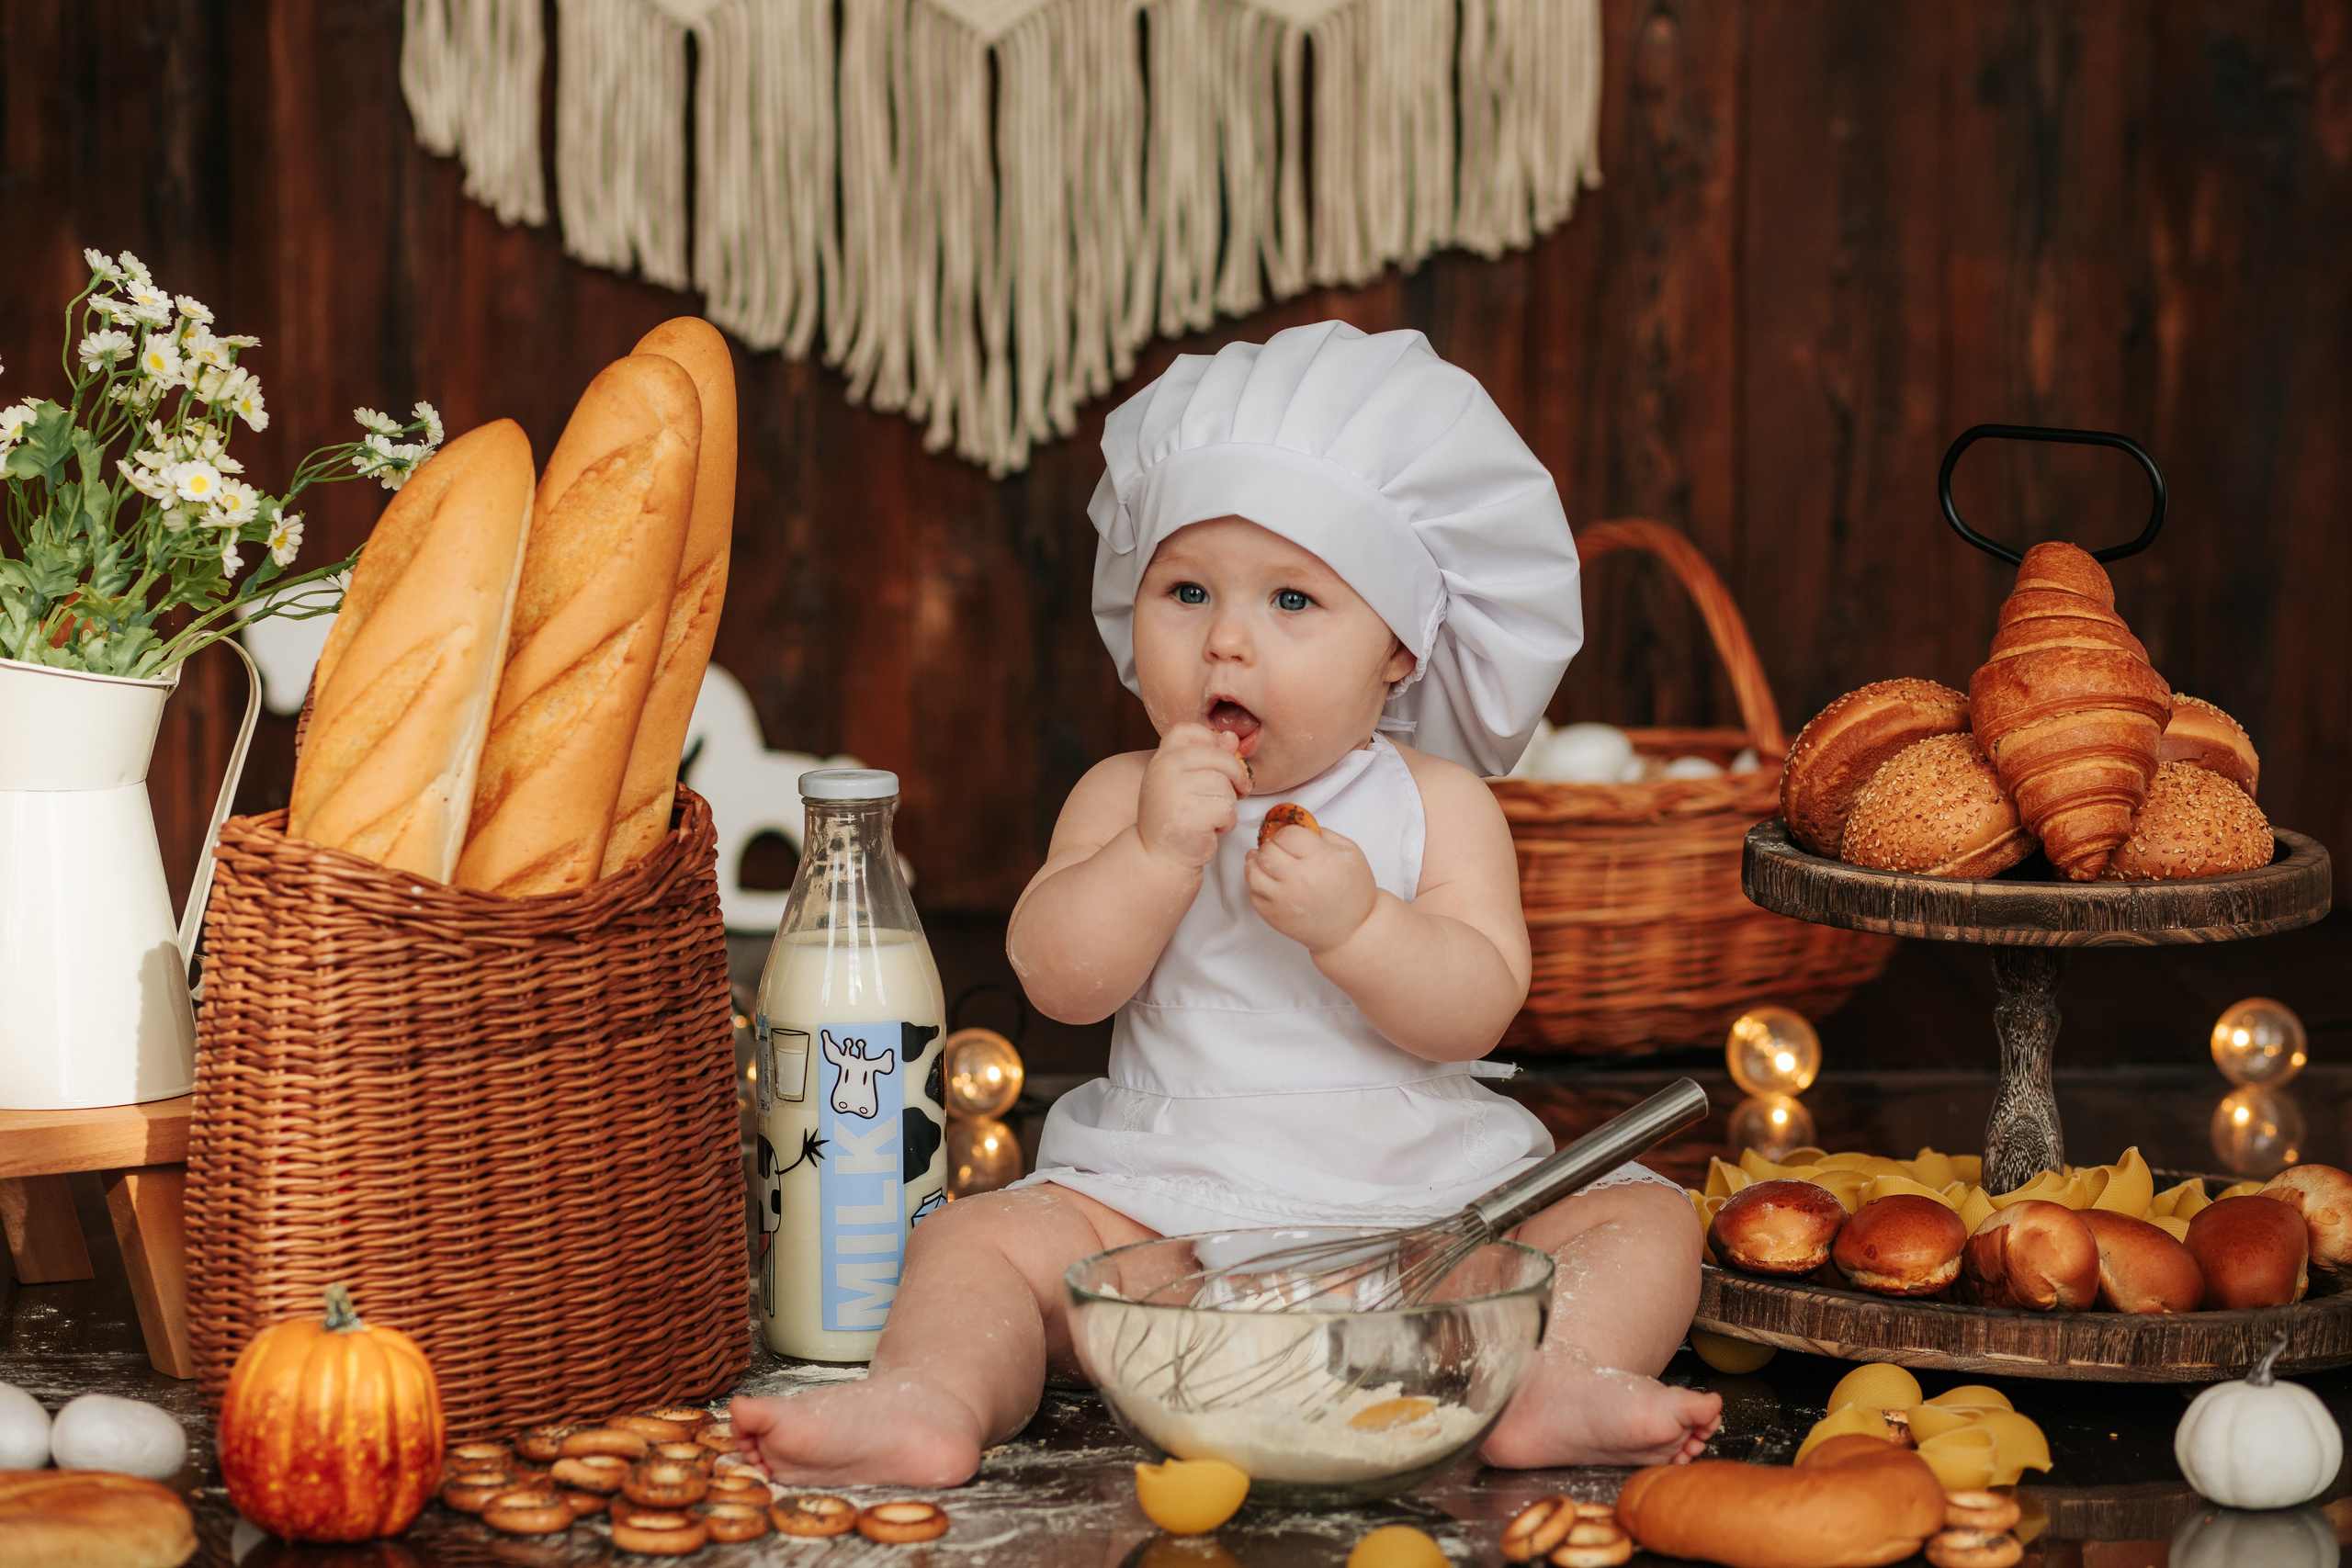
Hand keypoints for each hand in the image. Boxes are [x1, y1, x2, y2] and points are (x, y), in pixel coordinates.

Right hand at [1135, 722, 1249, 872]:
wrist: (1158, 855)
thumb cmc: (1176, 816)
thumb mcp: (1185, 781)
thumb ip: (1207, 757)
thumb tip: (1230, 737)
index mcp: (1162, 758)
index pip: (1190, 731)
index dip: (1212, 742)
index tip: (1219, 763)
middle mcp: (1165, 770)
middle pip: (1218, 757)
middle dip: (1235, 775)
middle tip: (1238, 790)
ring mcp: (1176, 792)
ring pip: (1225, 786)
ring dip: (1228, 805)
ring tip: (1210, 816)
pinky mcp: (1190, 815)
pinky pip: (1227, 810)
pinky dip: (1226, 823)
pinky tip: (1211, 829)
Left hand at [1246, 821, 1379, 952]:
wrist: (1352, 931)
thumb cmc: (1353, 893)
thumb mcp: (1349, 852)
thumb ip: (1323, 833)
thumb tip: (1297, 825)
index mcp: (1320, 860)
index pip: (1287, 834)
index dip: (1288, 833)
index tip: (1293, 839)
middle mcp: (1298, 880)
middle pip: (1267, 851)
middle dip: (1273, 846)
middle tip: (1282, 851)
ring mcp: (1282, 900)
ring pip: (1253, 871)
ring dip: (1258, 863)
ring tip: (1269, 863)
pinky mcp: (1273, 916)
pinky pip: (1253, 893)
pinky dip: (1258, 884)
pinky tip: (1271, 882)